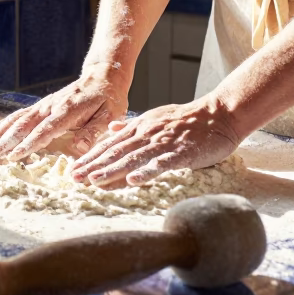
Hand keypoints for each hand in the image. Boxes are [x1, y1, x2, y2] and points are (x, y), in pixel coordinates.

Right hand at [0, 63, 129, 161]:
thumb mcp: (109, 115)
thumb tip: (81, 147)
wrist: (103, 75)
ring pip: (15, 120)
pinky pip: (17, 116)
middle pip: (23, 125)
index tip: (13, 156)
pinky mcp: (39, 107)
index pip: (44, 130)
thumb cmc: (108, 98)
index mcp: (67, 111)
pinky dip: (0, 126)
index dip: (28, 144)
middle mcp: (50, 107)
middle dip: (4, 141)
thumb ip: (94, 131)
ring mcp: (42, 106)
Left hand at [70, 96, 243, 188]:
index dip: (90, 157)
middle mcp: (147, 134)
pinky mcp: (181, 152)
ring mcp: (163, 142)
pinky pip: (162, 163)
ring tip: (94, 180)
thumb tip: (113, 128)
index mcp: (140, 127)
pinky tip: (133, 180)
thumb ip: (134, 125)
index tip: (74, 169)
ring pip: (133, 157)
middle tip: (74, 177)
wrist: (219, 114)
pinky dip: (147, 171)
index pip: (110, 144)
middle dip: (93, 165)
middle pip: (115, 151)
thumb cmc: (188, 119)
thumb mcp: (156, 117)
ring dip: (112, 169)